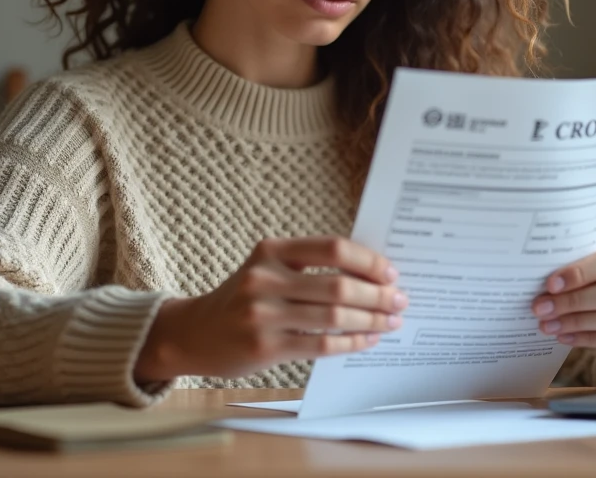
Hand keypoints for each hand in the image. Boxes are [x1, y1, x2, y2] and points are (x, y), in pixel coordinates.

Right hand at [135, 237, 407, 382]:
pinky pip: (322, 344)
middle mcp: (265, 279)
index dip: (367, 260)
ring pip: (334, 315)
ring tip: (392, 321)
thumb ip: (308, 266)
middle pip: (338, 284)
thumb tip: (370, 273)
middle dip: (378, 294)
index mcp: (271, 251)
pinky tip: (368, 339)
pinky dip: (352, 342)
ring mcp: (263, 314)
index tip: (391, 272)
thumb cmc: (242, 298)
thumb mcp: (266, 269)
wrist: (194, 333)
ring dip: (371, 319)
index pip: (332, 247)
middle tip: (400, 300)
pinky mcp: (265, 347)